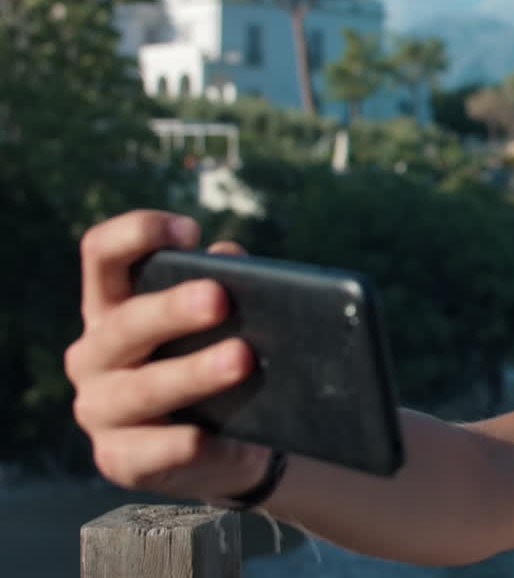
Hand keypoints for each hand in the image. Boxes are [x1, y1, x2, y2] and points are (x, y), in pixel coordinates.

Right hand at [66, 210, 270, 502]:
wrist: (228, 445)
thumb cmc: (213, 360)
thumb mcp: (219, 322)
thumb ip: (223, 285)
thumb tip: (232, 257)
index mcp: (111, 307)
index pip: (103, 255)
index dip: (137, 234)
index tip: (189, 230)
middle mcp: (94, 355)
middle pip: (126, 323)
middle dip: (172, 309)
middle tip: (219, 298)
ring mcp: (101, 410)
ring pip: (143, 388)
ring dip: (193, 373)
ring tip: (243, 358)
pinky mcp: (120, 459)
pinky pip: (150, 452)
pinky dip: (183, 443)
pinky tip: (210, 436)